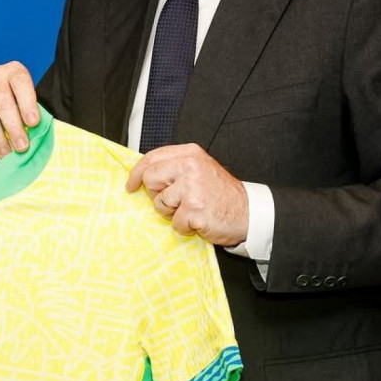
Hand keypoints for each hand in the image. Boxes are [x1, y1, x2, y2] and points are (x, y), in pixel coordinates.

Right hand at [0, 62, 38, 156]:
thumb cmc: (8, 99)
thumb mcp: (21, 100)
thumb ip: (27, 113)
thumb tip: (34, 135)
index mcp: (14, 71)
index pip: (21, 83)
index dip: (28, 103)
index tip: (33, 124)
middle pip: (3, 102)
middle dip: (13, 127)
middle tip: (21, 147)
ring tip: (4, 152)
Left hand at [126, 144, 248, 244]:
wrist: (249, 212)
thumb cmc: (221, 194)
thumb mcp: (200, 170)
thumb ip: (174, 168)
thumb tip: (144, 175)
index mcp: (190, 154)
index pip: (151, 158)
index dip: (136, 173)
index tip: (131, 185)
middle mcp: (190, 166)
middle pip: (150, 179)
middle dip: (157, 195)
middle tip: (176, 202)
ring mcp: (192, 187)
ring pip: (160, 203)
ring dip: (173, 213)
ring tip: (192, 210)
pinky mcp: (195, 209)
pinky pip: (175, 222)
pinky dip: (185, 227)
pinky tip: (199, 220)